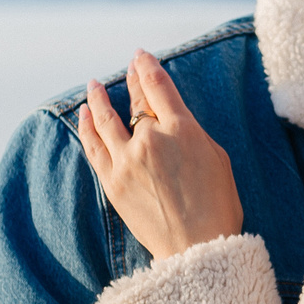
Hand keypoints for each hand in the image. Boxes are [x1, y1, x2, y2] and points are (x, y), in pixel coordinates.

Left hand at [76, 50, 243, 259]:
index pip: (159, 87)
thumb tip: (173, 123)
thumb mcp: (217, 158)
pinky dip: (87, 127)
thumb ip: (192, 134)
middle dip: (132, 80)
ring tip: (94, 85)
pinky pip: (94, 146)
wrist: (197, 248)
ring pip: (106, 119)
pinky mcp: (113, 181)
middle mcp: (151, 139)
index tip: (141, 56)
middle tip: (129, 67)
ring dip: (100, 98)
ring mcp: (127, 160)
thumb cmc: (218, 206)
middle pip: (136, 101)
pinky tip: (85, 115)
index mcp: (183, 130)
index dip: (148, 67)